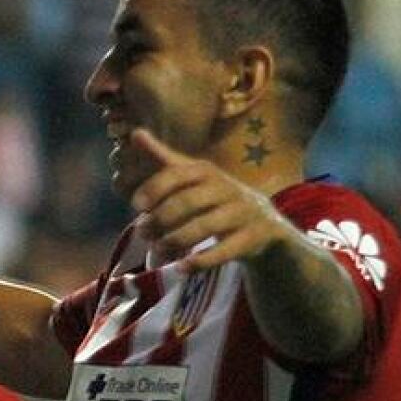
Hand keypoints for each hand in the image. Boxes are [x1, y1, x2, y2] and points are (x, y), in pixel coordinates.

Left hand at [127, 130, 289, 270]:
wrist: (265, 224)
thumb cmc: (216, 198)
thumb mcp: (193, 177)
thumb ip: (164, 160)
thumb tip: (135, 132)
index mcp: (207, 171)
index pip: (177, 174)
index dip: (154, 188)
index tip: (136, 205)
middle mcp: (227, 188)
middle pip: (187, 202)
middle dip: (160, 219)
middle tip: (141, 233)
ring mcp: (243, 212)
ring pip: (204, 227)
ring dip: (175, 241)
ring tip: (157, 251)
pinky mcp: (254, 236)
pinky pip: (226, 250)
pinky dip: (201, 261)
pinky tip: (181, 268)